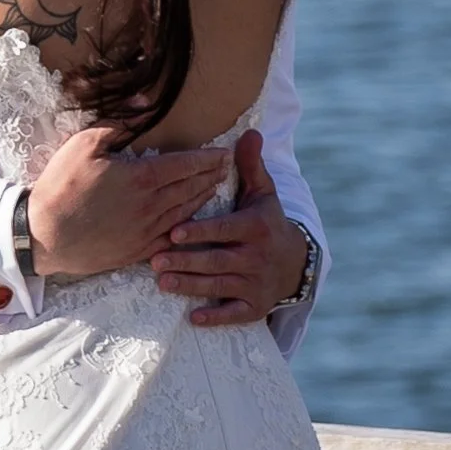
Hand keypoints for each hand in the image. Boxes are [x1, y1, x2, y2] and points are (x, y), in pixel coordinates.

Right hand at [28, 125, 228, 277]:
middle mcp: (151, 206)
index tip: (223, 153)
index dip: (207, 158)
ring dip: (203, 197)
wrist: (45, 236)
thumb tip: (142, 101)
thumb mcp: (83, 144)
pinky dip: (187, 224)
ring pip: (185, 211)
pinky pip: (172, 236)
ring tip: (215, 186)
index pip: (185, 165)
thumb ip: (117, 123)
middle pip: (191, 187)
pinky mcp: (138, 250)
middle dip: (211, 175)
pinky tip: (193, 218)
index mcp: (141, 178)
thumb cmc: (61, 188)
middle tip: (227, 167)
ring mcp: (147, 231)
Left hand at [149, 128, 307, 327]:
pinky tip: (193, 317)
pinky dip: (215, 317)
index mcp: (256, 227)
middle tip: (155, 261)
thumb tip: (250, 132)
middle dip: (186, 262)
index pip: (225, 230)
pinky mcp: (255, 307)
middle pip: (217, 261)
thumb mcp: (262, 193)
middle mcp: (257, 257)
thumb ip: (250, 165)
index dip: (200, 232)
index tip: (174, 232)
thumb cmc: (266, 221)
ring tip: (162, 282)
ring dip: (190, 286)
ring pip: (219, 286)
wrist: (295, 262)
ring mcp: (256, 284)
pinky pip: (234, 314)